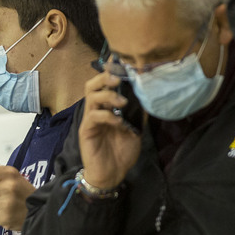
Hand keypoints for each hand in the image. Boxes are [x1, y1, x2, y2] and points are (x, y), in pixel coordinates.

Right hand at [77, 72, 141, 190]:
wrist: (111, 174)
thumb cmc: (121, 152)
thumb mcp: (136, 129)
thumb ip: (138, 113)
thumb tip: (148, 96)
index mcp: (107, 107)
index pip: (105, 84)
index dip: (111, 71)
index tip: (121, 60)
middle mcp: (97, 110)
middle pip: (92, 85)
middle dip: (105, 78)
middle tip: (119, 79)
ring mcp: (90, 120)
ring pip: (91, 97)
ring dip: (108, 95)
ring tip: (122, 102)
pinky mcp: (86, 131)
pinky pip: (94, 116)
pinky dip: (107, 116)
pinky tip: (118, 121)